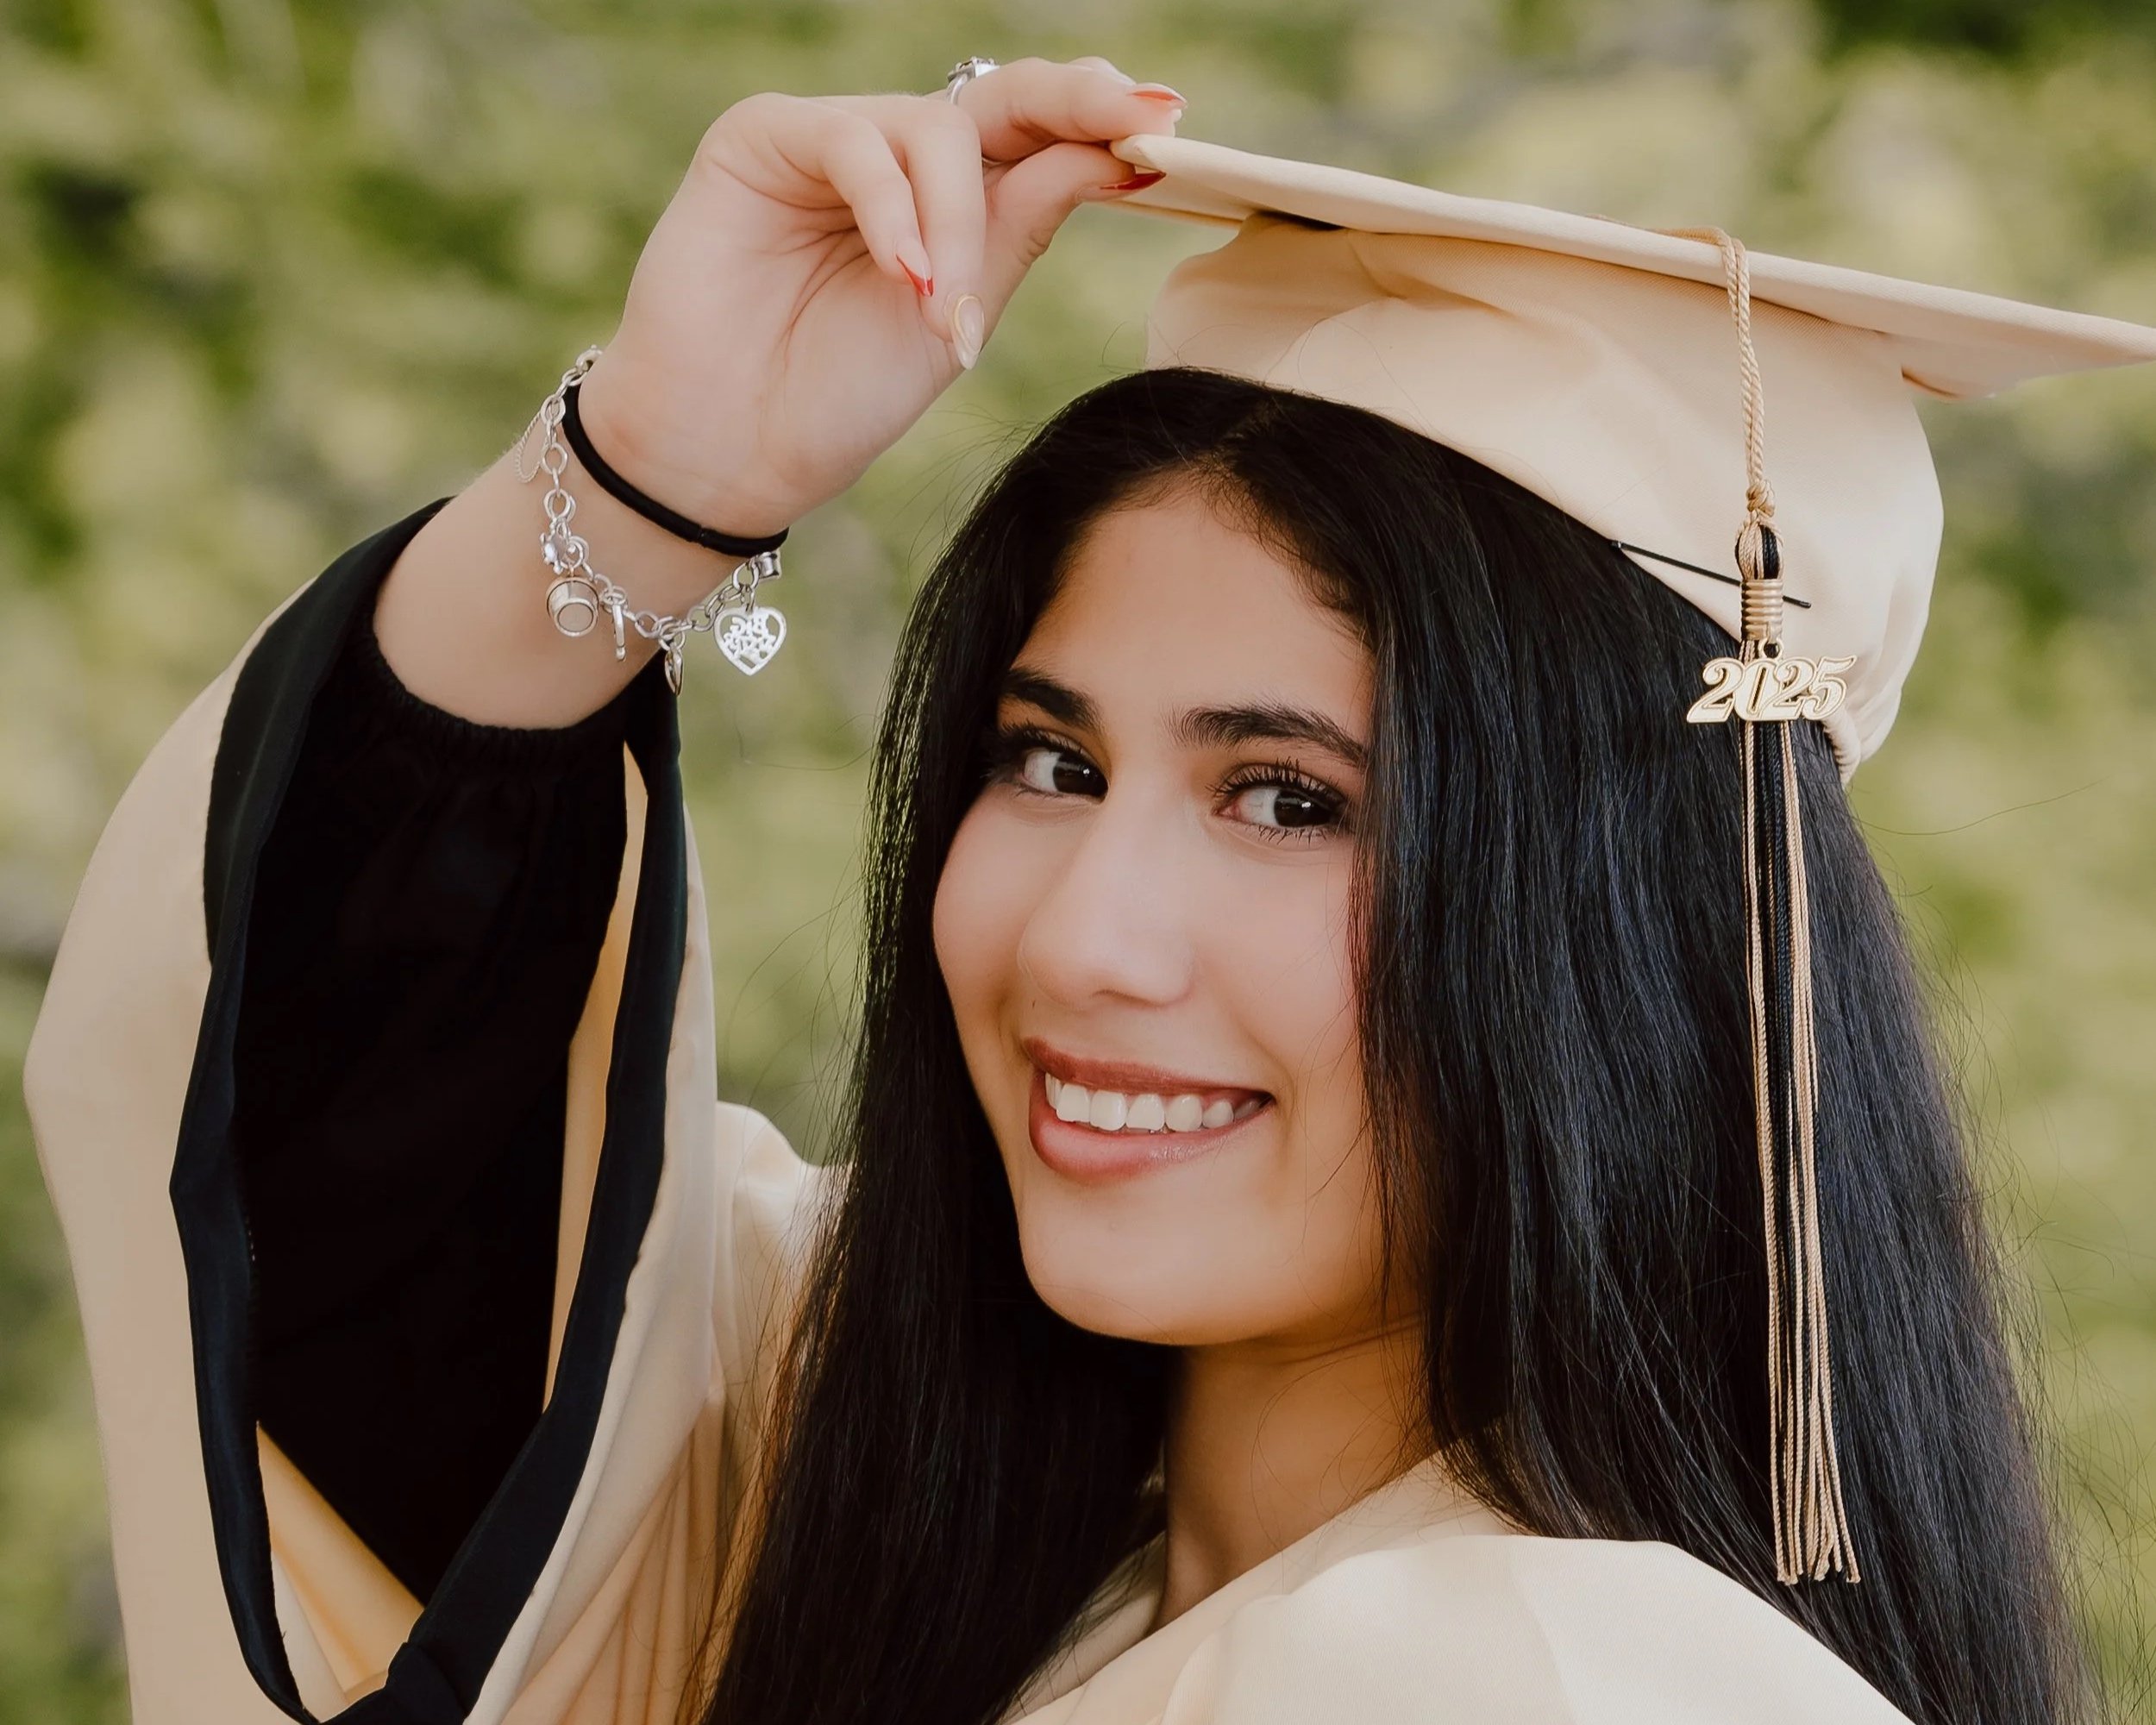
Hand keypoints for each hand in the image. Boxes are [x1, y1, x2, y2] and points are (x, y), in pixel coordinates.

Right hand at [572, 57, 1184, 538]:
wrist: (732, 451)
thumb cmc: (836, 399)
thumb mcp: (957, 320)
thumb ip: (1018, 232)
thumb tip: (1104, 155)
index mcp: (951, 203)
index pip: (1035, 138)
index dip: (1098, 124)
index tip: (1169, 131)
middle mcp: (895, 160)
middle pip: (1001, 100)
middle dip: (1076, 103)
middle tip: (1136, 122)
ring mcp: (829, 141)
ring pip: (937, 129)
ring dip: (959, 221)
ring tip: (941, 309)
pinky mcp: (762, 139)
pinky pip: (855, 141)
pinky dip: (893, 211)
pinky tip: (905, 277)